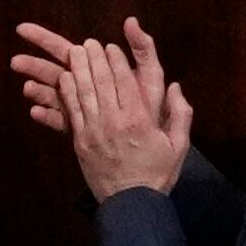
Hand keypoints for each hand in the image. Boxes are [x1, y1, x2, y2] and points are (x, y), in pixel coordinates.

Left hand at [10, 15, 194, 198]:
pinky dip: (67, 92)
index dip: (116, 61)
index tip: (110, 46)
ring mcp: (94, 131)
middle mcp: (114, 121)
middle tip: (89, 42)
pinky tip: (65, 77)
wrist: (131, 204)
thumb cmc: (157, 173)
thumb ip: (180, 115)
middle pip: (101, 82)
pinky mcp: (79, 141)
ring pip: (83, 93)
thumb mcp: (178, 146)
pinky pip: (72, 111)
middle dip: (94, 59)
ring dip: (78, 69)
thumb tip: (176, 87)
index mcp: (140, 120)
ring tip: (75, 52)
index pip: (125, 82)